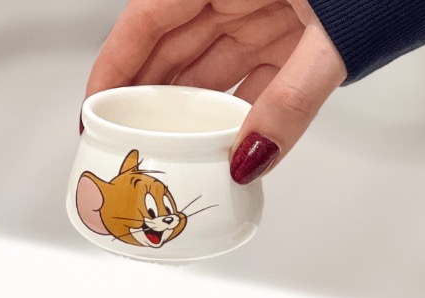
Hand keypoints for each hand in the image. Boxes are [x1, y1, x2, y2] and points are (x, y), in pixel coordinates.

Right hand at [84, 0, 346, 182]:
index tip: (95, 107)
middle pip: (174, 46)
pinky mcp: (298, 36)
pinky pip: (256, 76)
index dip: (116, 64)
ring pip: (212, 64)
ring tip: (173, 153)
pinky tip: (228, 142)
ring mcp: (268, 13)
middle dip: (148, 95)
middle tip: (129, 145)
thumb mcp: (328, 40)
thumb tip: (251, 156)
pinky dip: (243, 110)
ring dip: (193, 109)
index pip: (149, 19)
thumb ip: (291, 101)